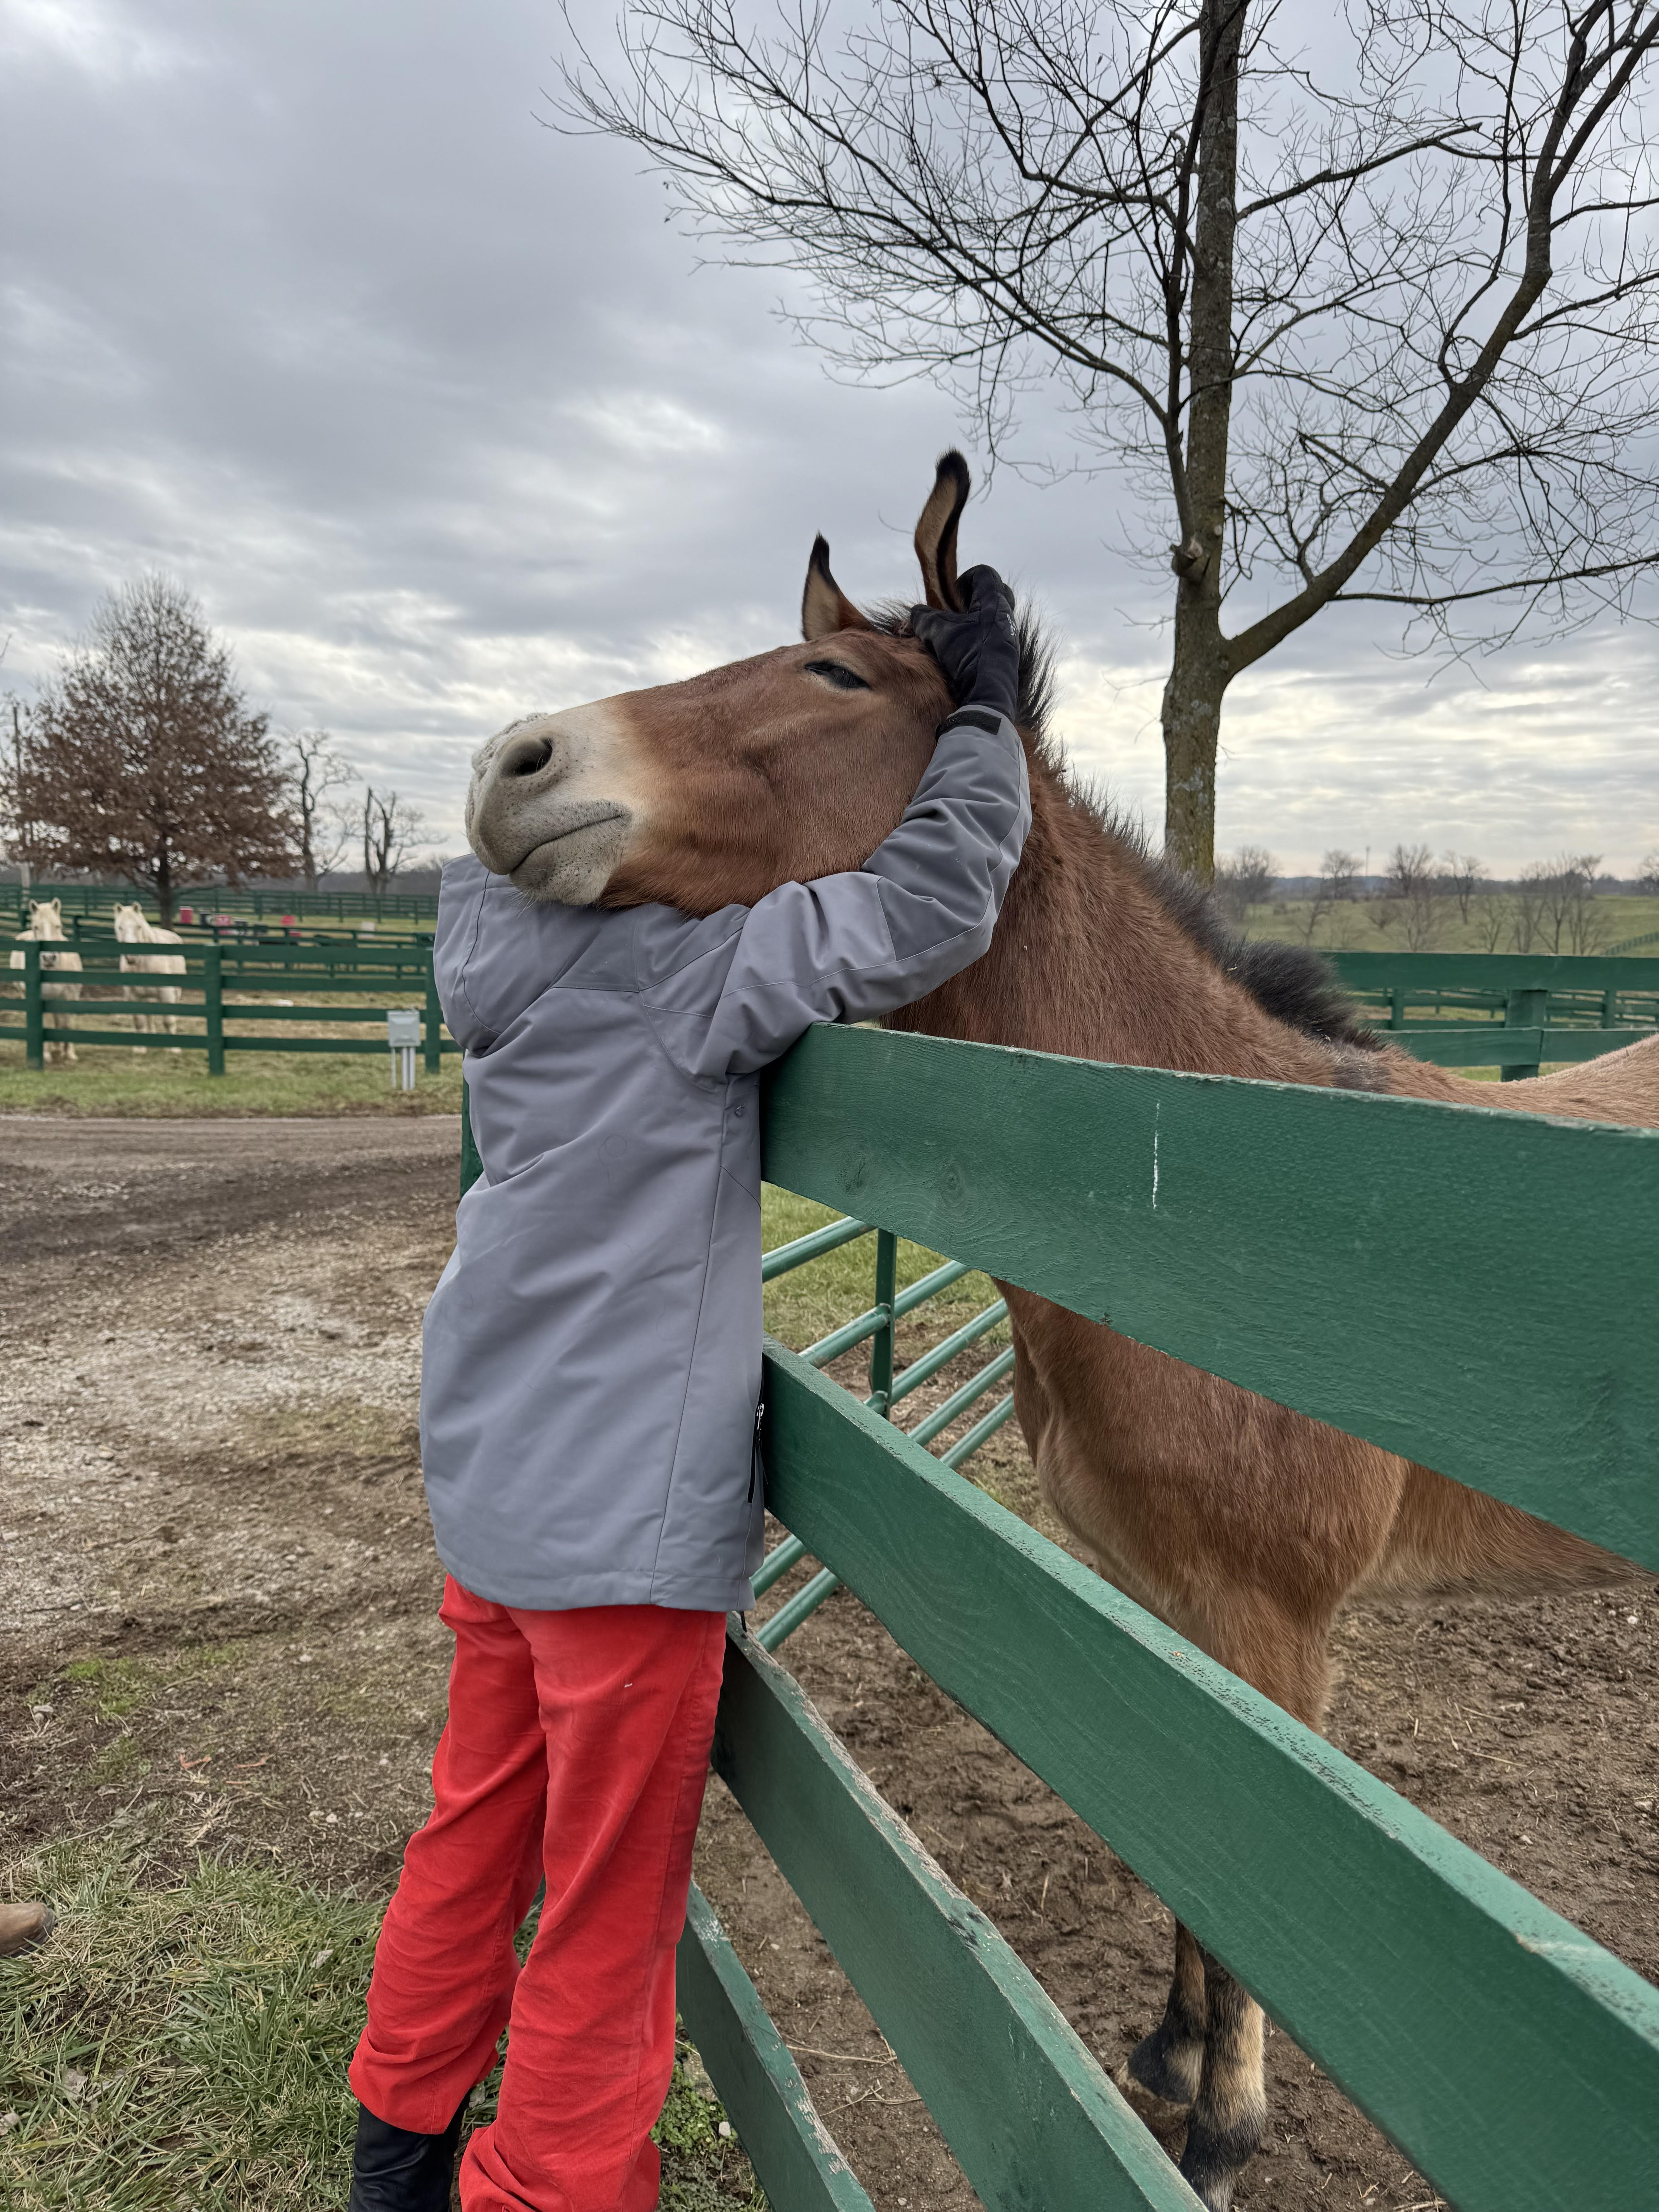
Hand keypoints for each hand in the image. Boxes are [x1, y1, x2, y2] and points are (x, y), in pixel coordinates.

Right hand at [909, 564, 1020, 722]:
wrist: (989, 694)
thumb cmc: (967, 656)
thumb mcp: (938, 633)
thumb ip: (924, 617)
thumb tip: (915, 613)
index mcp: (994, 602)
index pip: (984, 573)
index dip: (964, 578)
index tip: (951, 596)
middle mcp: (1006, 616)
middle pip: (994, 593)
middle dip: (973, 598)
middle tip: (957, 611)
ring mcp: (1010, 636)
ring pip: (993, 617)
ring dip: (975, 621)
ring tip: (957, 634)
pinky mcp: (1008, 655)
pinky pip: (994, 637)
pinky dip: (979, 638)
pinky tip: (965, 652)